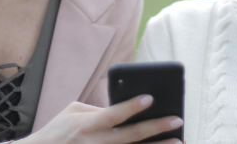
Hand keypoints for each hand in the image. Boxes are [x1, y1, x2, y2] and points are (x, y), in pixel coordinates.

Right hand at [19, 95, 182, 143]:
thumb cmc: (58, 131)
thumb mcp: (73, 112)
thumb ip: (99, 109)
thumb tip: (125, 109)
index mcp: (88, 125)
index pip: (113, 114)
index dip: (132, 106)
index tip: (151, 97)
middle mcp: (97, 143)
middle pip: (132, 136)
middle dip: (157, 127)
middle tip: (176, 119)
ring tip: (178, 141)